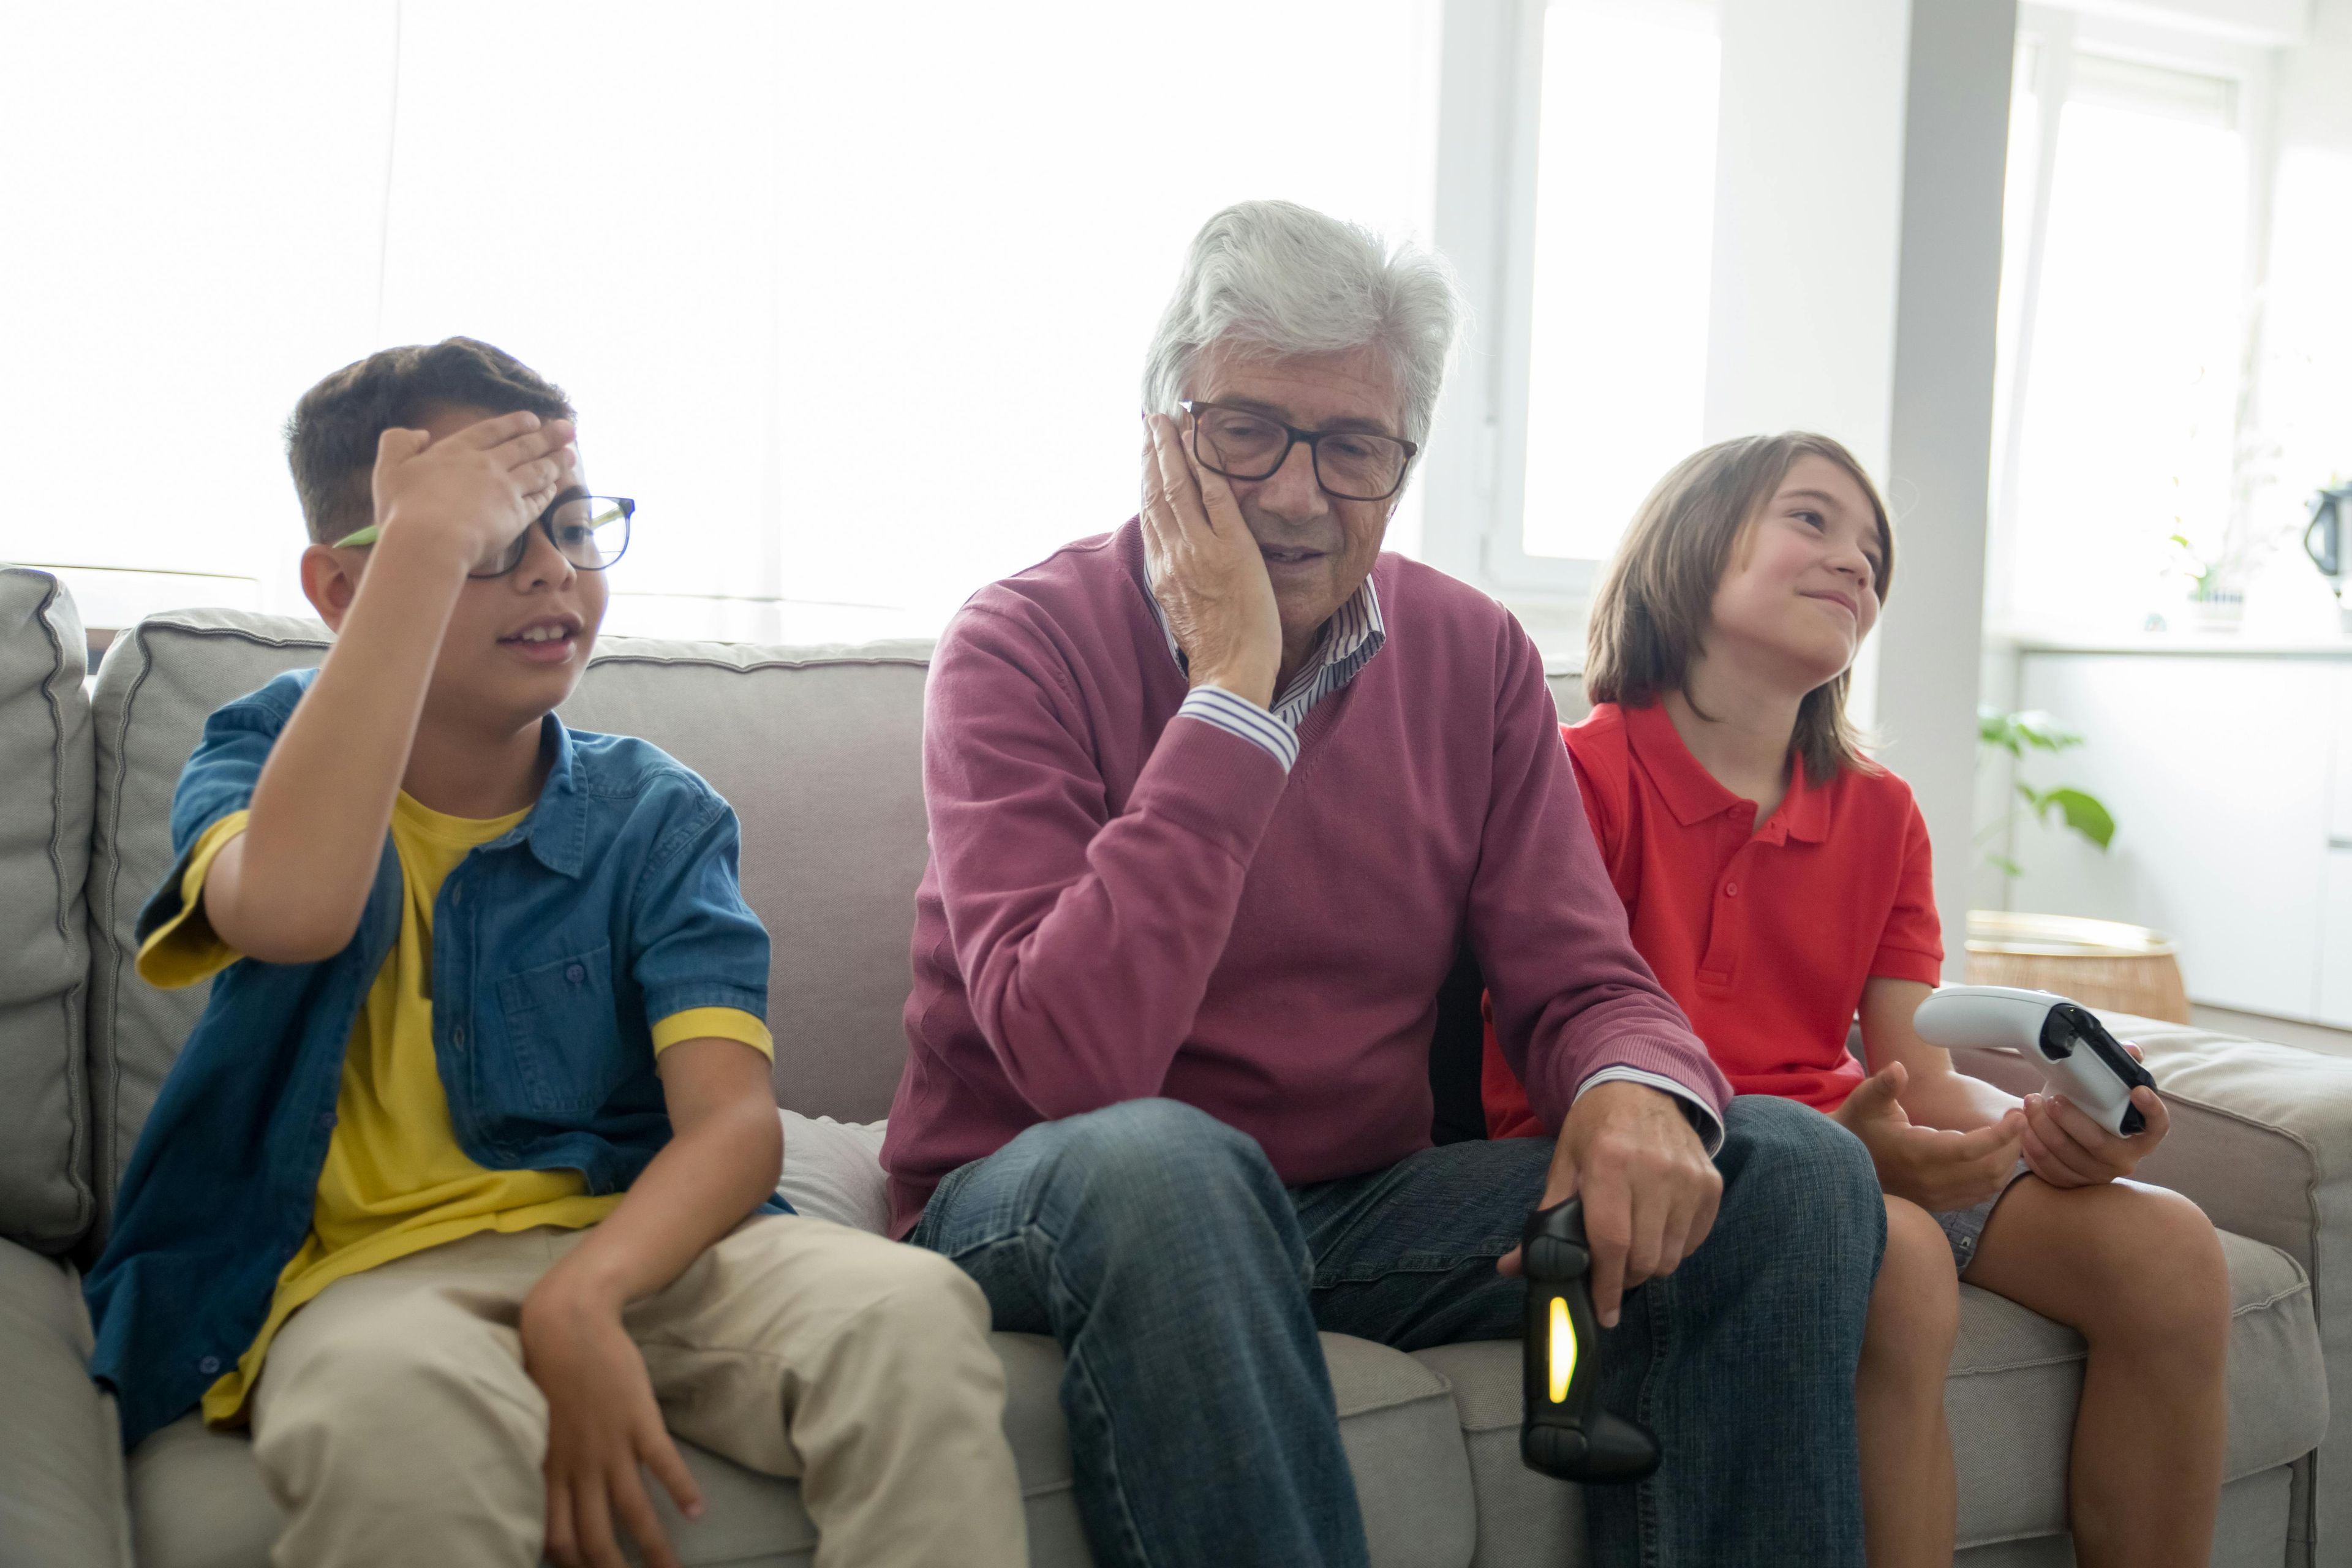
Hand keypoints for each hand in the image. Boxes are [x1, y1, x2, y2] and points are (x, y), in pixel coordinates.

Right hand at [368, 409, 577, 575]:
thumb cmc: (404, 508)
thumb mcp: (389, 467)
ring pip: (538, 471)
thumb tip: (419, 433)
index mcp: (457, 450)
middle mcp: (487, 465)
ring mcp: (506, 490)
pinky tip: (556, 487)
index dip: (514, 424)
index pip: (492, 431)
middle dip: (548, 436)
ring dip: (556, 461)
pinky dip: (549, 492)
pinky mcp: (517, 517)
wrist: (430, 541)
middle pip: (524, 447)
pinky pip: (538, 501)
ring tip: (571, 454)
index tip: (532, 420)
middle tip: (568, 429)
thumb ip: (399, 443)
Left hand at [522, 1272, 702, 1567]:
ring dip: (655, 1548)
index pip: (559, 1538)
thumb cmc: (548, 1370)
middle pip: (596, 1538)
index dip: (575, 1565)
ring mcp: (610, 1445)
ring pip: (633, 1511)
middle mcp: (578, 1467)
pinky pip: (663, 1465)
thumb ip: (546, 1461)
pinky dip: (681, 1491)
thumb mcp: (537, 1426)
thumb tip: (547, 1492)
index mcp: (550, 1471)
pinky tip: (698, 1511)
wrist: (567, 1324)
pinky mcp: (639, 1420)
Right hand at [1140, 412, 1281, 707]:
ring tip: (1167, 421)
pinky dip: (1205, 464)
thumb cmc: (1214, 650)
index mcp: (1162, 571)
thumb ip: (1175, 581)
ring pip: (1178, 487)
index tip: (1145, 454)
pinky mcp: (1232, 548)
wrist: (1230, 673)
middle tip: (1150, 422)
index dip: (1145, 479)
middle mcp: (1174, 555)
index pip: (1149, 513)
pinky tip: (1200, 440)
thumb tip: (1174, 565)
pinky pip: (1215, 495)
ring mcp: (1200, 549)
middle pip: (1157, 492)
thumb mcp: (1181, 611)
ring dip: (1171, 449)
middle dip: (1152, 453)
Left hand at [1498, 1080, 1721, 1327]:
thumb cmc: (1595, 1129)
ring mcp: (1688, 1177)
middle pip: (1645, 1257)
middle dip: (1625, 1278)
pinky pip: (1694, 1240)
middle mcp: (1655, 1170)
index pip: (1612, 1242)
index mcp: (1610, 1163)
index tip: (1603, 1312)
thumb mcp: (1564, 1164)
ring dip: (1649, 1265)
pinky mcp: (1710, 1183)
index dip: (1606, 1285)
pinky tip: (1656, 1230)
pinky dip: (1674, 1247)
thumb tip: (1511, 1268)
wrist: (1641, 1087)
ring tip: (1632, 1249)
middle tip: (1611, 1274)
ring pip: (1672, 1255)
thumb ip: (1545, 1218)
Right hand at [1833, 1061, 2025, 1210]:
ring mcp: (1936, 1196)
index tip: (2018, 1114)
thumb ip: (1884, 1085)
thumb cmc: (1859, 1126)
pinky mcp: (1941, 1203)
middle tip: (2021, 1119)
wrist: (1843, 1165)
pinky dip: (1998, 1173)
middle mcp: (1930, 1181)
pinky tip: (1998, 1152)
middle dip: (2013, 1144)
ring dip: (2009, 1160)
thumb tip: (1899, 1068)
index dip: (2002, 1133)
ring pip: (1991, 1185)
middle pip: (1990, 1170)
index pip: (1972, 1149)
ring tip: (2014, 1134)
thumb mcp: (1865, 1100)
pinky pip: (1982, 1193)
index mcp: (1916, 1154)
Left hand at [2019, 1042, 2166, 1186]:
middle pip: (2098, 1143)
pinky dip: (2033, 1147)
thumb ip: (2119, 1068)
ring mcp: (2098, 1174)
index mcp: (2141, 1135)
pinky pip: (2050, 1169)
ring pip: (2068, 1156)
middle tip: (2049, 1099)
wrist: (2070, 1139)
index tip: (2137, 1090)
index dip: (2151, 1110)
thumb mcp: (2109, 1089)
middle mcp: (2124, 1159)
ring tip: (2028, 1106)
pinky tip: (2023, 1128)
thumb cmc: (2094, 1109)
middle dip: (2070, 1119)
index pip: (2157, 1125)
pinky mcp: (2072, 1183)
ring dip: (2043, 1129)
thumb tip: (2132, 1049)